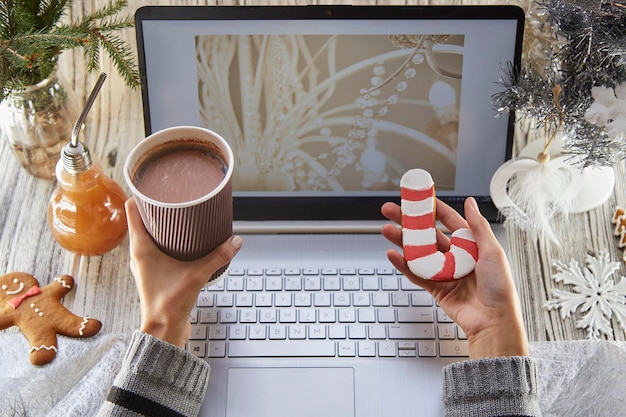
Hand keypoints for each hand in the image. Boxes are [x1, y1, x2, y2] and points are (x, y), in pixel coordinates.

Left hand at [125, 198, 241, 347]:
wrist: (163, 331)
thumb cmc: (168, 305)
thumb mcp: (196, 276)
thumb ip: (217, 257)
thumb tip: (235, 240)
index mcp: (140, 249)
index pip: (132, 212)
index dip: (141, 194)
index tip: (153, 184)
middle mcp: (139, 254)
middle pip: (141, 221)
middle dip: (156, 207)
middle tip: (173, 196)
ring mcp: (145, 265)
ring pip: (149, 235)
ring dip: (161, 224)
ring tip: (179, 214)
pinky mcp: (154, 273)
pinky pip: (157, 249)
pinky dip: (167, 240)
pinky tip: (183, 240)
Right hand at [381, 197, 528, 358]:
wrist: (494, 321)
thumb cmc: (500, 288)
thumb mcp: (492, 251)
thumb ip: (478, 226)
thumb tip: (471, 203)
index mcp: (472, 246)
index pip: (449, 221)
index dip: (433, 209)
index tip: (419, 198)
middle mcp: (456, 257)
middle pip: (428, 235)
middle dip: (409, 222)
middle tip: (392, 211)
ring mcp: (444, 272)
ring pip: (418, 252)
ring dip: (402, 241)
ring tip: (387, 230)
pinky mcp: (436, 288)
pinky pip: (416, 273)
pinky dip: (403, 264)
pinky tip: (393, 254)